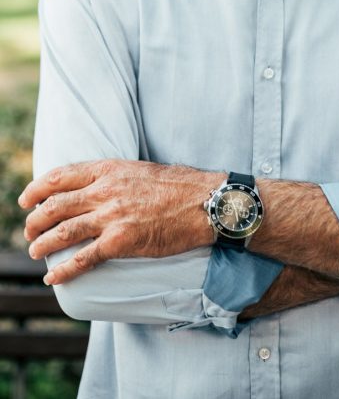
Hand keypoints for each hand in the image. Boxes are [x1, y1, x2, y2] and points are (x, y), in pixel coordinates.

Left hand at [18, 160, 221, 284]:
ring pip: (63, 231)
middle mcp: (105, 191)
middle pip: (56, 205)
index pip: (60, 176)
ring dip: (42, 243)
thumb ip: (115, 176)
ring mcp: (112, 216)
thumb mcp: (140, 169)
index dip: (37, 189)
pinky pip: (83, 258)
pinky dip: (63, 269)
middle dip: (35, 220)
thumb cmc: (179, 185)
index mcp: (109, 169)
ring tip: (34, 251)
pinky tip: (53, 276)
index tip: (26, 199)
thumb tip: (97, 185)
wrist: (205, 202)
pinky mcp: (121, 241)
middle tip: (30, 230)